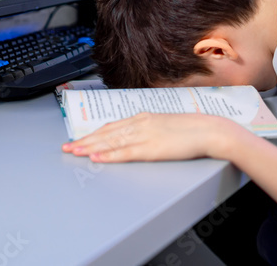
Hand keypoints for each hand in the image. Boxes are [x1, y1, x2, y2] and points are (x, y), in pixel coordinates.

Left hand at [61, 112, 247, 162]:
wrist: (209, 129)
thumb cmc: (191, 129)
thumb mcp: (164, 125)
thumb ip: (148, 129)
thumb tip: (135, 135)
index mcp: (142, 117)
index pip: (111, 126)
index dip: (92, 134)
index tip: (79, 139)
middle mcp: (139, 123)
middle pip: (105, 134)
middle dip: (84, 141)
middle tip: (67, 148)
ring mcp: (144, 135)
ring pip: (110, 142)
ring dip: (90, 148)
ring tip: (74, 152)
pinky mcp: (151, 148)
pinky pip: (124, 153)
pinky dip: (108, 156)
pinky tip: (97, 158)